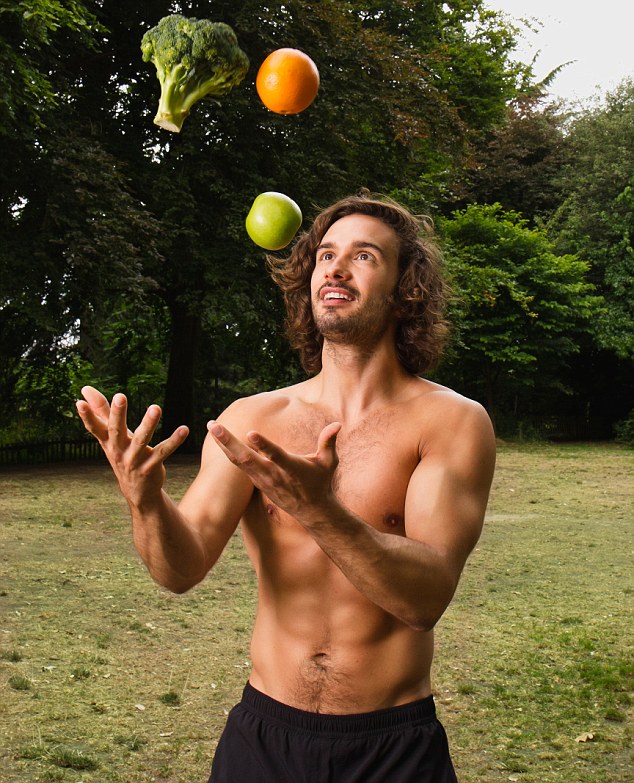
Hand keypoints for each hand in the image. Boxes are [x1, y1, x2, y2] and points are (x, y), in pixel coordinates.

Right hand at [76, 386, 188, 507]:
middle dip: (118, 414)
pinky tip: (184, 429)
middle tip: (120, 396)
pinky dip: (174, 441)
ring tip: (156, 407)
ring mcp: (134, 460)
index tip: (79, 402)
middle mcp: (118, 451)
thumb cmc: (122, 454)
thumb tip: (85, 388)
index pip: (95, 428)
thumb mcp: (110, 436)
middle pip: (116, 431)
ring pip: (141, 440)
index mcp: (107, 442)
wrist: (137, 491)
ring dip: (148, 424)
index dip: (87, 416)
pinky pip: (163, 452)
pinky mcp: (151, 467)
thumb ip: (101, 411)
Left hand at [208, 420, 341, 520]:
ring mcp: (263, 480)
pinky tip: (219, 441)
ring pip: (239, 462)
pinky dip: (228, 454)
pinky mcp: (258, 482)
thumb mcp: (329, 463)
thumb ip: (328, 442)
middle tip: (213, 426)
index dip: (263, 445)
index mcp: (291, 468)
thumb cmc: (321, 482)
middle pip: (247, 458)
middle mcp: (274, 475)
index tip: (250, 433)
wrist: (311, 510)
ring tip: (211, 427)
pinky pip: (240, 467)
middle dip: (228, 442)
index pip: (275, 456)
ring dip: (224, 445)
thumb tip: (337, 424)